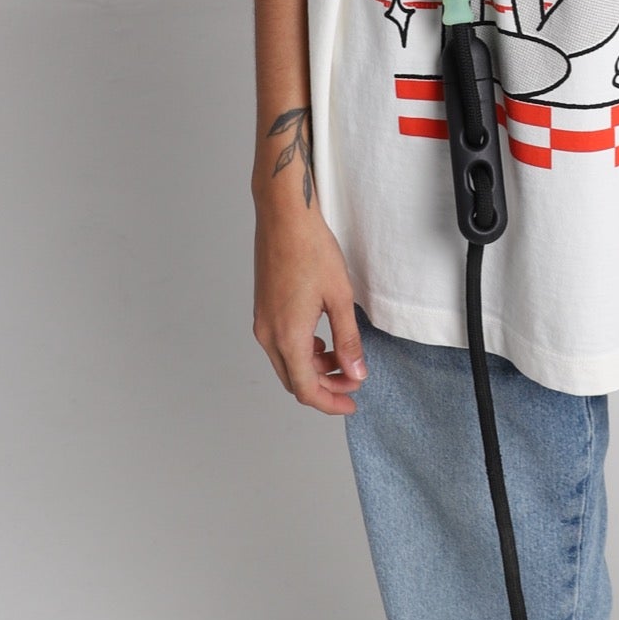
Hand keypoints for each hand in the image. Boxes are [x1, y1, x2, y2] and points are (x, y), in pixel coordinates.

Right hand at [252, 140, 367, 416]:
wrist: (283, 217)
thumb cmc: (311, 250)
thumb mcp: (340, 297)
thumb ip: (348, 340)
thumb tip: (356, 372)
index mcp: (288, 336)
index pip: (306, 389)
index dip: (330, 402)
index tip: (352, 402)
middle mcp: (269, 335)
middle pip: (294, 381)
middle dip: (324, 388)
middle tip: (352, 382)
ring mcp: (262, 322)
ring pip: (286, 364)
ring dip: (313, 370)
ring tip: (340, 359)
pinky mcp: (262, 310)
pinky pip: (280, 346)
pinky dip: (301, 352)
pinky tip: (320, 340)